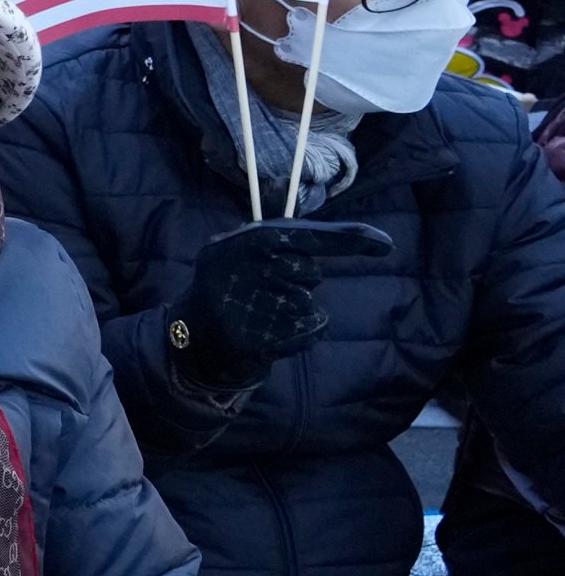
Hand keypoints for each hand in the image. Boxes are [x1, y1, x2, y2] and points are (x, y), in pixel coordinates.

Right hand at [162, 217, 391, 396]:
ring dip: (296, 311)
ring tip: (262, 313)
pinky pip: (310, 331)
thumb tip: (357, 237)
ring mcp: (252, 306)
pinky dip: (300, 334)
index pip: (307, 236)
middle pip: (311, 272)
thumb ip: (281, 238)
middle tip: (265, 289)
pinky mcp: (260, 339)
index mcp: (242, 242)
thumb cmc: (226, 287)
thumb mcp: (237, 249)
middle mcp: (247, 270)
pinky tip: (271, 333)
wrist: (190, 337)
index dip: (349, 238)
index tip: (385, 244)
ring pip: (309, 304)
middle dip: (299, 281)